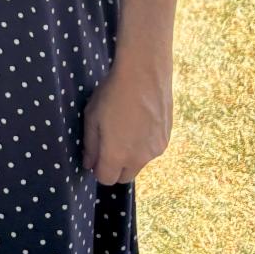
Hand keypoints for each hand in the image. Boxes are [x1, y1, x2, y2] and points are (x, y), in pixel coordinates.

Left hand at [82, 61, 172, 184]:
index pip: (105, 179)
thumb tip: (89, 164)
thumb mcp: (92, 117)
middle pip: (124, 177)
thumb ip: (90, 145)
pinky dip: (144, 144)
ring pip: (139, 164)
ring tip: (126, 128)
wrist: (144, 74)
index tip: (95, 155)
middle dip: (115, 168)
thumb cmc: (112, 94)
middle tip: (109, 145)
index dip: (97, 169)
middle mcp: (138, 159)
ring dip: (131, 156)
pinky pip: (151, 151)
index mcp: (116, 155)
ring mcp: (155, 151)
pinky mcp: (166, 140)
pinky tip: (140, 122)